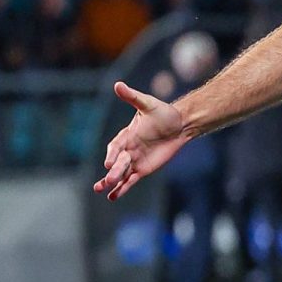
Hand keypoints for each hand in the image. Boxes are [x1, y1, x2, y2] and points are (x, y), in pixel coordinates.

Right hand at [93, 82, 187, 200]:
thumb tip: (118, 84)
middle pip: (118, 163)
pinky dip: (122, 188)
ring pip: (121, 173)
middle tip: (105, 181)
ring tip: (101, 189)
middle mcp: (127, 149)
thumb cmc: (163, 112)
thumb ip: (132, 97)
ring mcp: (134, 160)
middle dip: (112, 172)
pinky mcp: (142, 169)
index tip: (109, 163)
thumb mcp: (147, 103)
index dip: (112, 154)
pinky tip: (113, 196)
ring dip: (112, 182)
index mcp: (126, 134)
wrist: (180, 124)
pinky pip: (130, 180)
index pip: (116, 146)